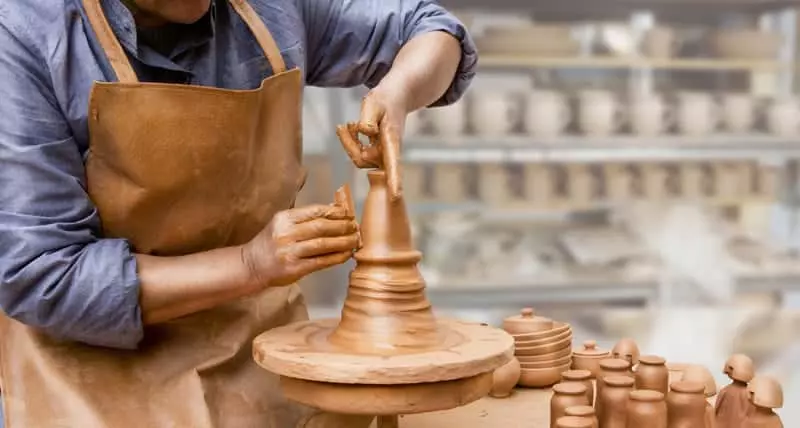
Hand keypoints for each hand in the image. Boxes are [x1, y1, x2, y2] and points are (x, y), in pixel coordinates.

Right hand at [241, 204, 357, 287]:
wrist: (251, 265)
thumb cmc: (270, 243)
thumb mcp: (282, 224)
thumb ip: (304, 218)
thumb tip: (333, 209)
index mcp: (284, 219)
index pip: (315, 211)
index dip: (335, 212)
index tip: (348, 213)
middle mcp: (286, 234)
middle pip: (321, 227)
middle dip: (343, 226)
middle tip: (355, 227)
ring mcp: (290, 252)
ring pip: (323, 244)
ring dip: (344, 242)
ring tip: (355, 240)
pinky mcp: (295, 269)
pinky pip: (321, 261)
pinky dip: (337, 257)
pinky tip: (347, 254)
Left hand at [337, 87, 407, 200]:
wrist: (396, 99)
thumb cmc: (386, 101)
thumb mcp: (373, 103)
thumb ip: (368, 117)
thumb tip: (366, 133)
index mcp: (392, 141)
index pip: (393, 163)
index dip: (394, 180)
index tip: (396, 196)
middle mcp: (389, 152)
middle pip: (362, 159)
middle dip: (349, 144)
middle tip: (343, 125)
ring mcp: (383, 154)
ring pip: (359, 158)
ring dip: (348, 142)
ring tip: (346, 124)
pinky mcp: (377, 153)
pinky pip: (359, 154)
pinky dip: (351, 142)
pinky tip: (349, 128)